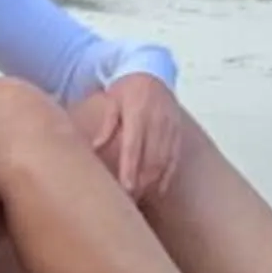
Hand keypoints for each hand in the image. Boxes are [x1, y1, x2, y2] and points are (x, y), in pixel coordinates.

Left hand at [85, 72, 184, 200]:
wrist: (152, 70)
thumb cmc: (127, 87)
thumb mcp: (111, 101)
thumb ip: (106, 125)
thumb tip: (94, 148)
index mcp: (138, 113)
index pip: (135, 146)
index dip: (131, 169)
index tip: (127, 188)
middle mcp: (157, 121)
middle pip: (151, 158)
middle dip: (141, 183)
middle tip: (129, 201)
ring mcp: (170, 127)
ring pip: (164, 161)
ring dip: (153, 183)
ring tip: (140, 199)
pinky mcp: (178, 132)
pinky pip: (174, 158)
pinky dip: (167, 176)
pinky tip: (158, 189)